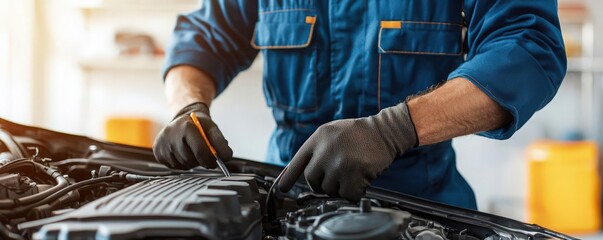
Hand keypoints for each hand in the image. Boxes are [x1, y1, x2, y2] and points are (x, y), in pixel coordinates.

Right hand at [153, 102, 231, 168]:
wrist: (183, 119)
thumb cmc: (199, 125)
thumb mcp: (212, 129)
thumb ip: (220, 142)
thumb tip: (226, 157)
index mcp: (185, 126)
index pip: (200, 151)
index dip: (210, 160)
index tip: (215, 162)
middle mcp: (170, 134)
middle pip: (190, 159)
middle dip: (200, 160)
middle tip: (203, 154)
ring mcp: (162, 144)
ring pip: (182, 164)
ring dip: (191, 162)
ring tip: (192, 151)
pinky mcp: (158, 152)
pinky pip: (174, 166)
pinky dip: (182, 163)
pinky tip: (183, 153)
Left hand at [278, 102, 417, 200]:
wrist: (385, 131)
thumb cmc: (359, 134)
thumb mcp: (332, 133)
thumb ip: (317, 149)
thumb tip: (303, 171)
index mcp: (318, 138)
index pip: (297, 161)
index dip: (288, 177)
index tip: (282, 189)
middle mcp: (325, 150)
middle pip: (312, 180)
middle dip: (321, 183)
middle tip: (334, 178)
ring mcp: (339, 163)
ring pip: (330, 189)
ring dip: (340, 187)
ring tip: (351, 173)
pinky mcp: (354, 174)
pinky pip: (347, 194)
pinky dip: (354, 192)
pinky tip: (360, 179)